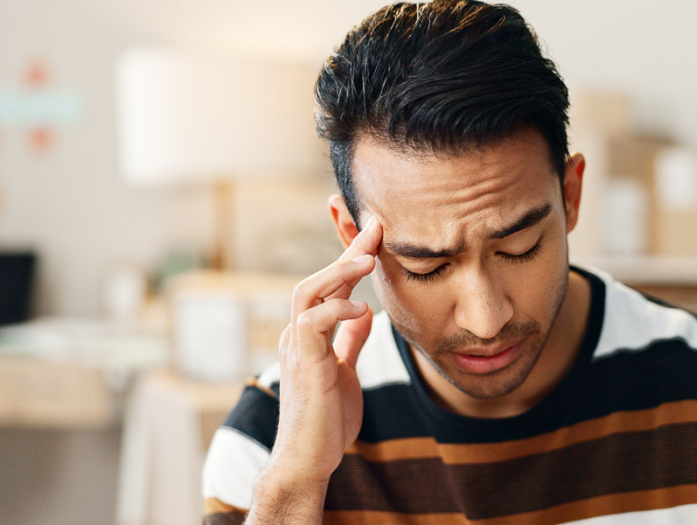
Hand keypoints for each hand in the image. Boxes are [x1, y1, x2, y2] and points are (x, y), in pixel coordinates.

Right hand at [268, 216, 381, 486]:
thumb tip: (366, 311)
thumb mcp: (345, 371)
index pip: (330, 284)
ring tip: (368, 259)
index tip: (375, 231)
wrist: (309, 459)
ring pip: (308, 292)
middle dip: (347, 251)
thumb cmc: (326, 419)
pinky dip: (336, 310)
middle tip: (376, 228)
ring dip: (339, 272)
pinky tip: (362, 307)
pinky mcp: (302, 366)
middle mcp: (298, 334)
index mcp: (310, 334)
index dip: (350, 255)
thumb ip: (350, 340)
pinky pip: (311, 325)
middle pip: (318, 278)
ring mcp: (297, 348)